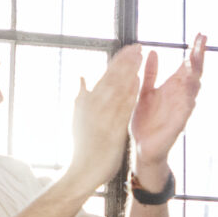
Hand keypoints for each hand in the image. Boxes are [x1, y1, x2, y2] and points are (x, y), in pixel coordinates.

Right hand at [68, 45, 146, 190]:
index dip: (117, 61)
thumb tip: (81, 77)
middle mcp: (95, 106)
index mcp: (88, 101)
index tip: (128, 49)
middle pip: (112, 79)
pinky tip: (137, 81)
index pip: (105, 76)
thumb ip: (81, 95)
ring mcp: (103, 116)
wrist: (84, 169)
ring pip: (118, 89)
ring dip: (129, 71)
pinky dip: (129, 92)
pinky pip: (122, 106)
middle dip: (125, 61)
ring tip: (140, 56)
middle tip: (137, 46)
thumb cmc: (82, 144)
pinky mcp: (112, 126)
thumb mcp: (77, 116)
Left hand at [129, 34, 207, 176]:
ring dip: (195, 75)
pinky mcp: (178, 123)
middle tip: (202, 40)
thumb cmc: (145, 121)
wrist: (141, 148)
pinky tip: (192, 89)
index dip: (195, 50)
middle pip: (194, 73)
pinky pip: (186, 109)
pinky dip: (189, 99)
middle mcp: (180, 96)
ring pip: (193, 89)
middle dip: (199, 57)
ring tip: (195, 60)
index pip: (187, 65)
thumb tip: (154, 51)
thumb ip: (151, 73)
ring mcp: (181, 109)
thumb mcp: (145, 92)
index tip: (200, 34)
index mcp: (172, 87)